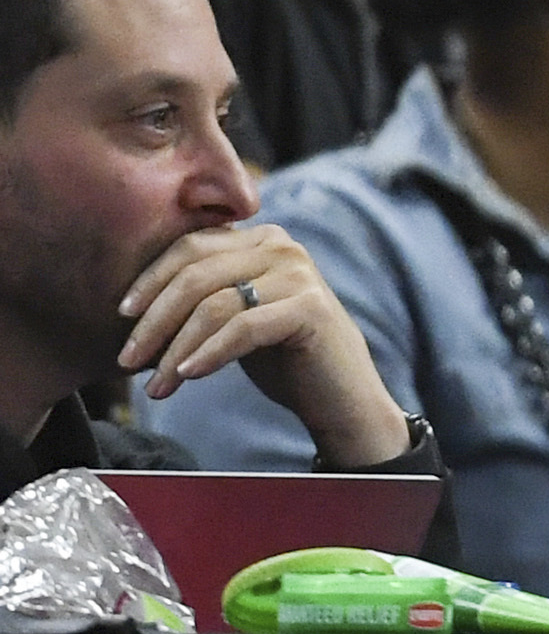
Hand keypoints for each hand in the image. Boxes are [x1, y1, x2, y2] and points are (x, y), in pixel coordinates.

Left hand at [117, 224, 407, 465]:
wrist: (340, 394)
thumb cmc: (281, 355)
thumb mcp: (236, 313)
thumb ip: (204, 292)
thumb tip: (131, 303)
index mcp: (261, 239)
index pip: (190, 247)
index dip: (150, 280)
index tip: (122, 316)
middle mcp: (283, 247)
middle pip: (195, 275)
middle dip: (153, 321)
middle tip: (127, 360)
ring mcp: (300, 275)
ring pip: (213, 305)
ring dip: (174, 349)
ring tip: (156, 386)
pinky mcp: (310, 308)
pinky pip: (241, 328)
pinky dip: (208, 354)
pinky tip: (188, 375)